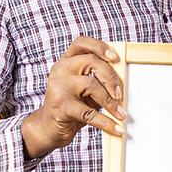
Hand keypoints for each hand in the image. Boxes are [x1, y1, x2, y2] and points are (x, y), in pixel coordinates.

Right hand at [21, 36, 125, 159]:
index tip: (115, 58)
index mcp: (66, 62)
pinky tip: (116, 129)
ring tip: (121, 114)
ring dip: (111, 103)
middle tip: (121, 94)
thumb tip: (122, 83)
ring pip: (91, 86)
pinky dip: (106, 122)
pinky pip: (89, 113)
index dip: (99, 46)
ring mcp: (59, 87)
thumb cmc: (71, 105)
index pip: (81, 43)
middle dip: (111, 77)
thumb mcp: (84, 89)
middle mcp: (60, 70)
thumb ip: (97, 80)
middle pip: (91, 62)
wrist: (48, 128)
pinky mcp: (61, 106)